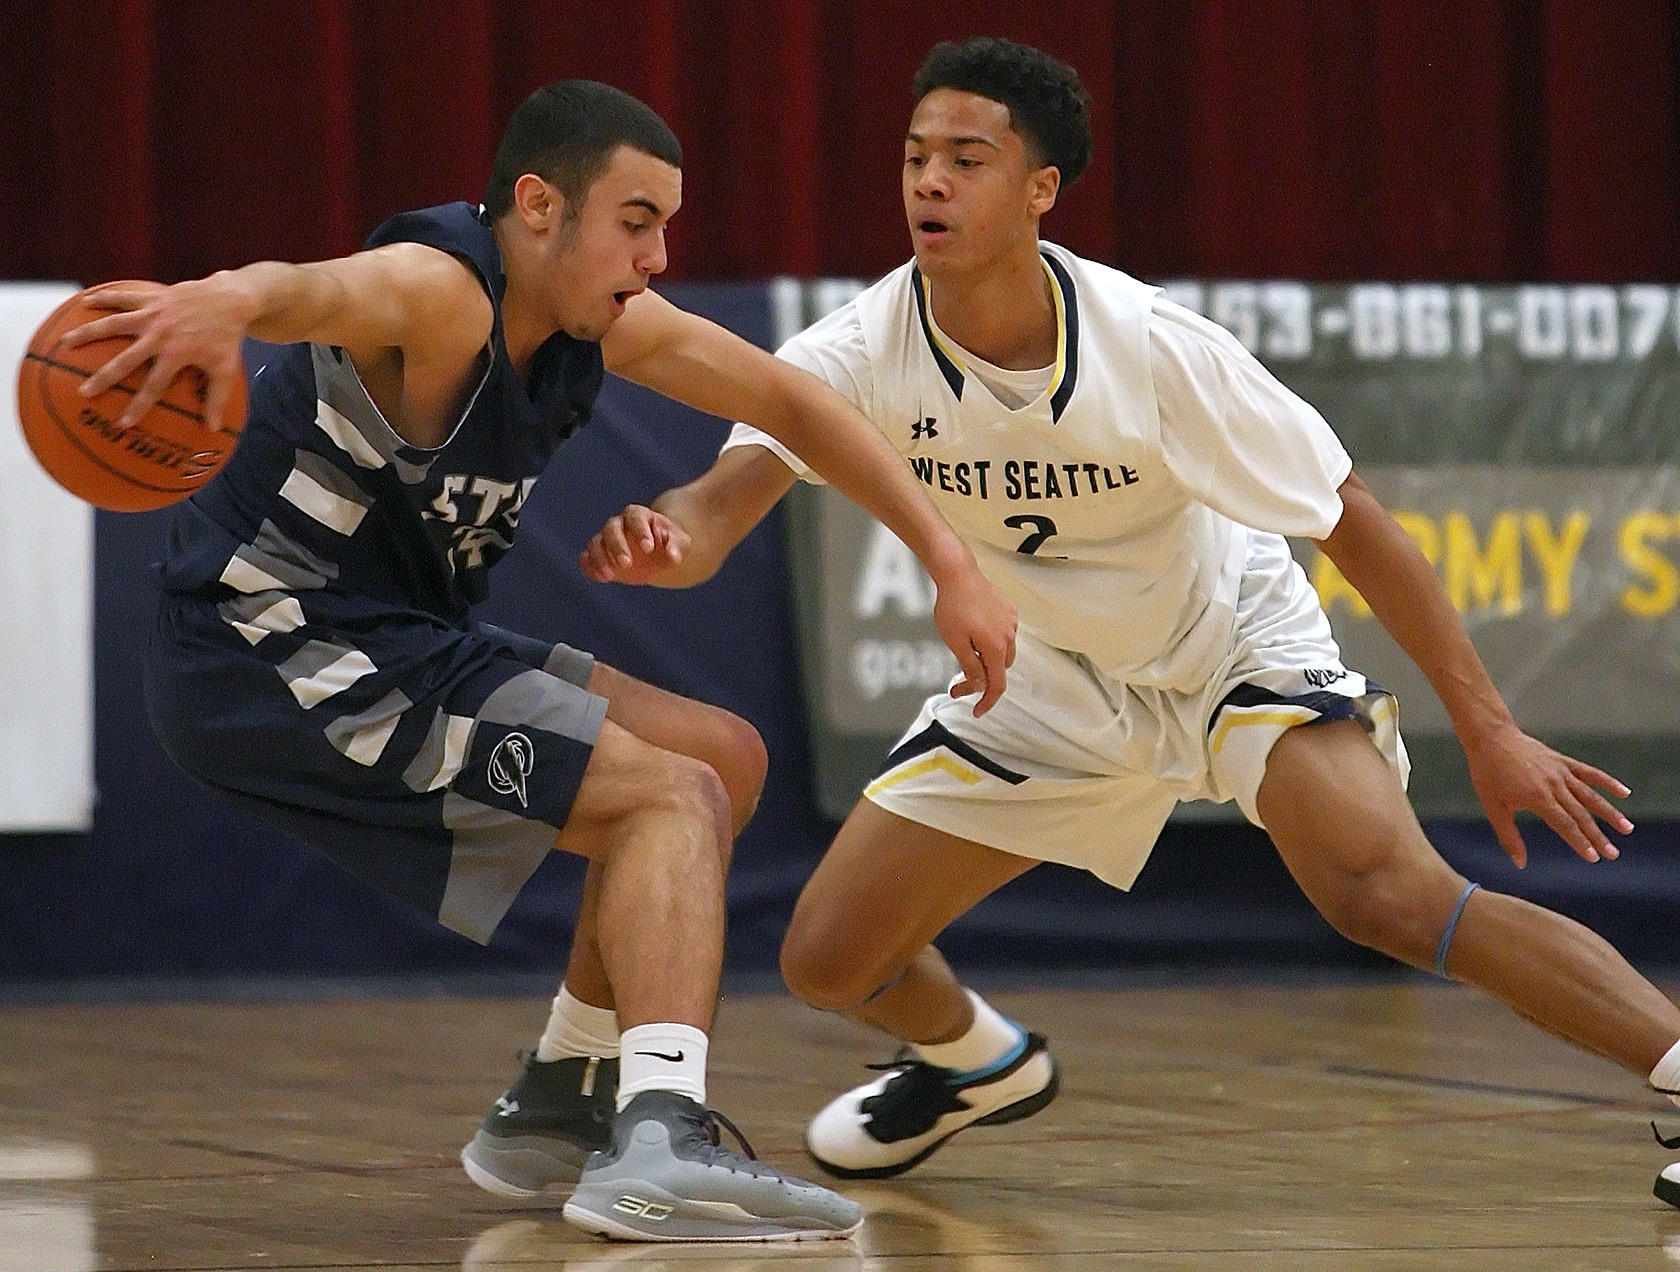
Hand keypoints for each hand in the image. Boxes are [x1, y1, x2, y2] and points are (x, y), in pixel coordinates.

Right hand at [62, 277, 251, 431]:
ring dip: (88, 333)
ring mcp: (152, 314)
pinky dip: (103, 298)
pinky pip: (122, 297)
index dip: (139, 406)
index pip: (154, 387)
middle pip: (125, 360)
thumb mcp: (224, 369)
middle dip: (104, 378)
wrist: (227, 300)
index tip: (124, 423)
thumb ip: (217, 399)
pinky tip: (83, 303)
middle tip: (84, 392)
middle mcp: (160, 335)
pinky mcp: (150, 297)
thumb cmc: (226, 337)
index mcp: (176, 355)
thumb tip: (213, 429)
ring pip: (113, 323)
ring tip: (64, 342)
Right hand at [579, 505, 689, 583]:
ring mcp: (606, 540)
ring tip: (610, 575)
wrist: (656, 553)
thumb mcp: (680, 544)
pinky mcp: (599, 556)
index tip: (648, 548)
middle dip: (617, 546)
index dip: (640, 531)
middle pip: (611, 529)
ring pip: (595, 543)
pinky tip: (602, 578)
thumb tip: (674, 556)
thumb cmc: (669, 544)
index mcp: (639, 516)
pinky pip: (586, 558)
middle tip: (626, 564)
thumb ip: (677, 547)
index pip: (635, 517)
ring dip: (600, 558)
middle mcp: (619, 525)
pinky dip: (590, 567)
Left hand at [931, 562, 1016, 716]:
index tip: (977, 711)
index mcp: (996, 648)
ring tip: (965, 651)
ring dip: (987, 659)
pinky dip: (991, 641)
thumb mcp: (956, 643)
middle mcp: (1009, 636)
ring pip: (1003, 652)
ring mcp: (1011, 622)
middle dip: (982, 678)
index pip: (997, 685)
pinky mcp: (1009, 610)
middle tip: (959, 680)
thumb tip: (979, 686)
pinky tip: (974, 632)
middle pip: (1000, 669)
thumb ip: (970, 667)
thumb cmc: (953, 606)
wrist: (958, 573)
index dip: (987, 702)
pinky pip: (1004, 634)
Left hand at [1465, 722, 1632, 866]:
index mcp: (1537, 798)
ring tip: (1626, 828)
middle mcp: (1554, 785)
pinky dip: (1607, 782)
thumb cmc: (1488, 773)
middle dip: (1598, 836)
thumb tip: (1520, 863)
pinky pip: (1589, 773)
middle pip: (1581, 814)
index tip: (1594, 857)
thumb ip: (1508, 836)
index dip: (1580, 842)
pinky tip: (1624, 792)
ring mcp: (1561, 772)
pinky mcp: (1562, 761)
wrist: (1491, 737)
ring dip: (1610, 813)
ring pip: (1590, 796)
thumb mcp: (1493, 806)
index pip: (1564, 824)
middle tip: (1613, 854)